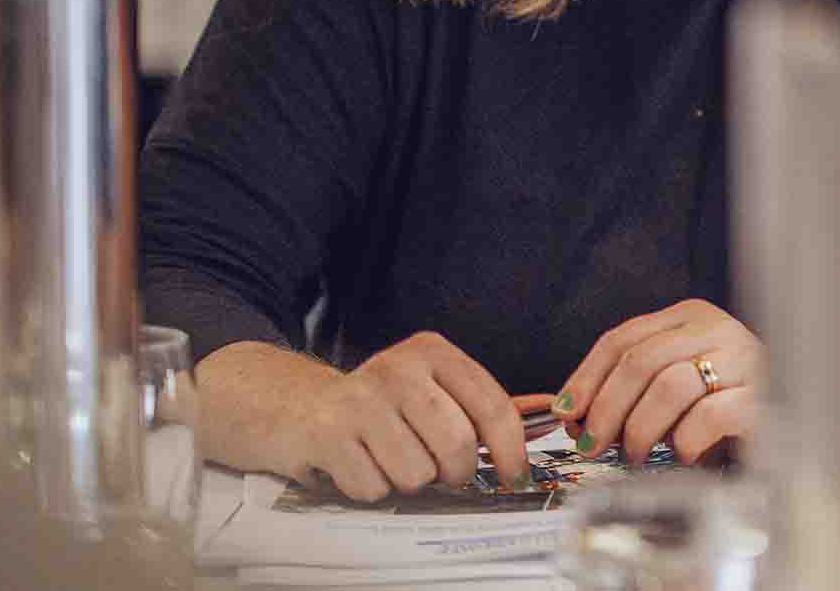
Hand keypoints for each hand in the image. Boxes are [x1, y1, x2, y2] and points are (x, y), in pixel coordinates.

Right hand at [267, 332, 538, 499]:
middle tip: (445, 473)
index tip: (516, 476)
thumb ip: (479, 407)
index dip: (511, 450)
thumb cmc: (381, 405)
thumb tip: (541, 424)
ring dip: (408, 480)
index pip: (492, 405)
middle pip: (457, 444)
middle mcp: (398, 368)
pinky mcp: (327, 434)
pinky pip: (374, 487)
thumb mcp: (430, 389)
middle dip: (457, 472)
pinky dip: (371, 487)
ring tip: (391, 459)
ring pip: (416, 474)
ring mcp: (360, 400)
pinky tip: (360, 463)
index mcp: (432, 352)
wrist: (297, 404)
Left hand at [555, 298, 762, 466]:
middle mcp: (719, 331)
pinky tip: (684, 454)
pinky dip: (685, 440)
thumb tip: (576, 414)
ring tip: (637, 454)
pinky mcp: (764, 398)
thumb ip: (632, 389)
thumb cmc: (725, 406)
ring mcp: (745, 361)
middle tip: (593, 444)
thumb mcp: (675, 387)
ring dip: (641, 428)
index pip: (624, 337)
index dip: (586, 377)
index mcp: (692, 318)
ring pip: (671, 385)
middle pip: (641, 360)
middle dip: (606, 408)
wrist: (791, 425)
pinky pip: (709, 415)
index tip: (568, 412)